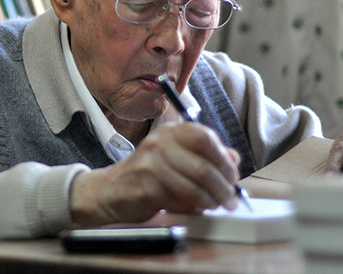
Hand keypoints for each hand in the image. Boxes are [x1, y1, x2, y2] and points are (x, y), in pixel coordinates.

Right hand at [69, 121, 242, 225]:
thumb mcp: (175, 157)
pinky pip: (179, 200)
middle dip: (223, 186)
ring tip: (215, 206)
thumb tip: (234, 158)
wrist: (108, 191)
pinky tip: (195, 209)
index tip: (233, 176)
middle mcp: (159, 143)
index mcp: (170, 132)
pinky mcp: (146, 187)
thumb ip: (204, 156)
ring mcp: (150, 164)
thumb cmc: (146, 174)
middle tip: (230, 198)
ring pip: (194, 185)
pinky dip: (192, 207)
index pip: (205, 137)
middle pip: (203, 165)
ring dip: (210, 200)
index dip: (223, 159)